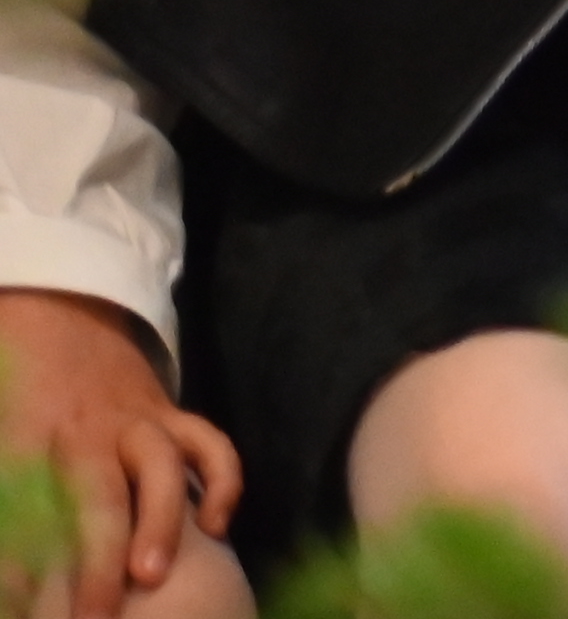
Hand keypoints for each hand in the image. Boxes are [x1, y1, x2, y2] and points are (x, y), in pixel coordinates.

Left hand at [0, 288, 240, 616]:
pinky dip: (221, 482)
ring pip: (160, 470)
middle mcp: (88, 432)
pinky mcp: (170, 413)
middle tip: (95, 615)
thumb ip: (4, 473)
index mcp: (31, 434)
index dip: (23, 563)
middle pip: (98, 499)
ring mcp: (137, 420)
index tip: (19, 608)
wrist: (55, 303)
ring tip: (154, 575)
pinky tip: (217, 525)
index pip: (29, 509)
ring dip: (160, 523)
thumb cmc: (13, 372)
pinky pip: (210, 444)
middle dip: (97, 561)